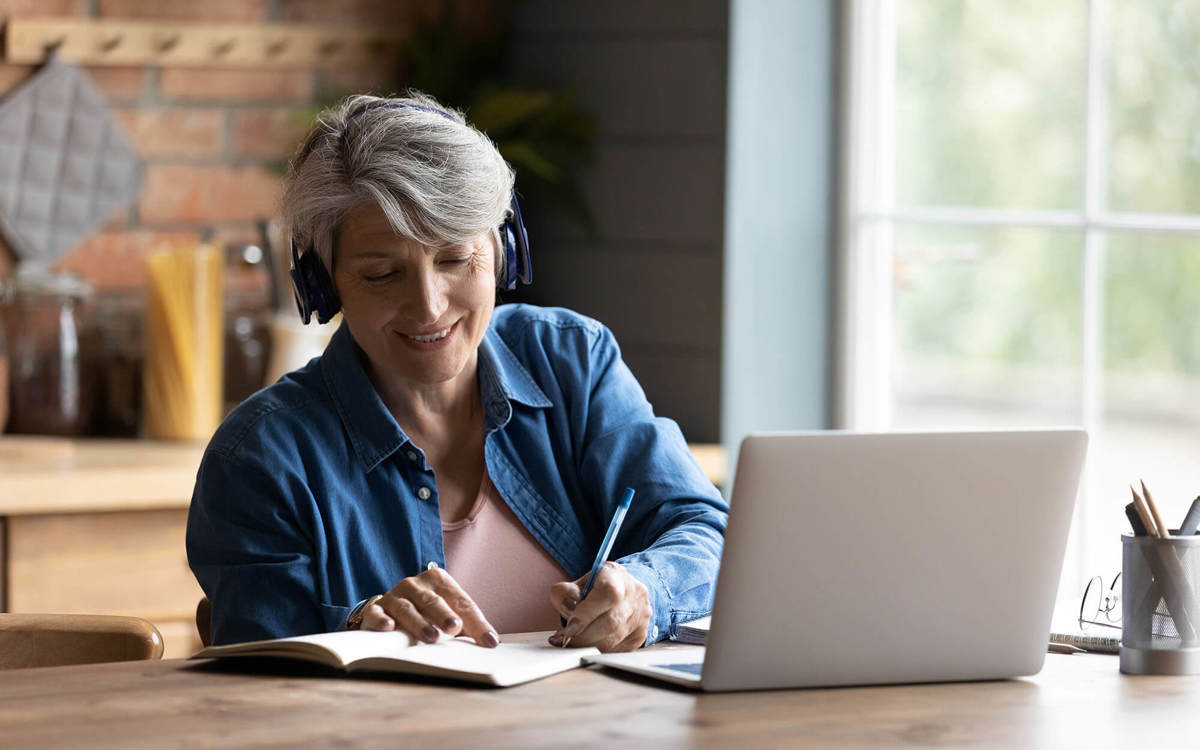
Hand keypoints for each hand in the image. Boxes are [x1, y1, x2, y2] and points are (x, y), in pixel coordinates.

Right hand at [360, 566, 499, 646]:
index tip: (489, 642)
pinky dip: (381, 619)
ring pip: (407, 608)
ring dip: (419, 622)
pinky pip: (377, 613)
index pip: (462, 602)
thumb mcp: (448, 614)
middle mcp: (416, 584)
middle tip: (455, 628)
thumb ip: (468, 625)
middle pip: (433, 601)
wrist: (389, 609)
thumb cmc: (426, 613)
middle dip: (445, 615)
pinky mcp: (376, 608)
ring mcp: (394, 595)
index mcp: (439, 581)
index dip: (477, 623)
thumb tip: (492, 643)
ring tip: (431, 636)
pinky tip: (388, 627)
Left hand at [547, 561, 650, 651]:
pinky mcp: (639, 635)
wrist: (624, 589)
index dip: (587, 614)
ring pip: (613, 641)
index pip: (607, 595)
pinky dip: (598, 652)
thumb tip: (566, 610)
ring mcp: (640, 617)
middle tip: (565, 639)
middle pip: (610, 623)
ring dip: (588, 647)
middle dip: (583, 636)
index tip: (570, 628)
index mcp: (617, 577)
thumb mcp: (578, 582)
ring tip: (573, 643)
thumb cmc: (598, 586)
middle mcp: (634, 596)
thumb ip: (565, 593)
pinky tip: (588, 646)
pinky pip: (616, 651)